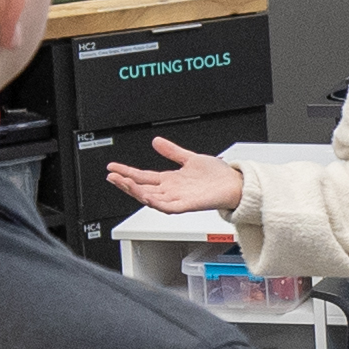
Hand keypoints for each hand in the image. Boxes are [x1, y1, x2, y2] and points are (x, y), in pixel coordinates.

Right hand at [104, 136, 247, 219]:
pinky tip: (146, 196)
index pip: (142, 177)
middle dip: (125, 183)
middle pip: (142, 188)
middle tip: (112, 176)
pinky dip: (156, 202)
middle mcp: (172, 191)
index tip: (112, 168)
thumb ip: (172, 151)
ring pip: (151, 198)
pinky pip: (168, 207)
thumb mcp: (190, 158)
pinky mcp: (188, 205)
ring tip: (124, 183)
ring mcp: (178, 199)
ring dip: (136, 192)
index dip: (126, 172)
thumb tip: (156, 141)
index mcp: (170, 180)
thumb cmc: (218, 176)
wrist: (236, 184)